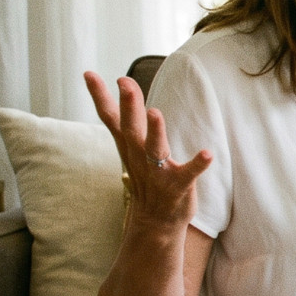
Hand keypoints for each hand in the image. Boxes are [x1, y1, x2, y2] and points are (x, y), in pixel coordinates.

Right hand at [83, 70, 212, 230]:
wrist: (156, 222)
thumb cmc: (147, 177)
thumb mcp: (131, 148)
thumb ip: (128, 119)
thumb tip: (123, 86)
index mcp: (129, 146)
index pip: (110, 117)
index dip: (99, 96)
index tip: (88, 73)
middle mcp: (139, 157)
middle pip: (131, 128)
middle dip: (129, 105)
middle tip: (124, 82)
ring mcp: (157, 172)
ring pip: (154, 149)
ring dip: (155, 132)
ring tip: (156, 113)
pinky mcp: (177, 186)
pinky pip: (188, 174)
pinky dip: (197, 164)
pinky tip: (207, 154)